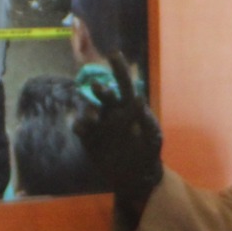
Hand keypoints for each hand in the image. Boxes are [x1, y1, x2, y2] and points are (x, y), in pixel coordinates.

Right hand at [74, 53, 162, 221]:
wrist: (136, 176)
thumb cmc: (148, 152)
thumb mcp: (153, 137)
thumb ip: (146, 120)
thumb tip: (138, 99)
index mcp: (129, 106)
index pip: (123, 83)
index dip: (118, 68)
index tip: (113, 54)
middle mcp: (112, 111)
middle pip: (104, 94)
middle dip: (101, 90)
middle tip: (99, 87)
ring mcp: (99, 124)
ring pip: (89, 110)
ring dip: (89, 111)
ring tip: (92, 119)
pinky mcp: (88, 138)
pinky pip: (80, 128)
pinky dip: (78, 125)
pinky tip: (81, 128)